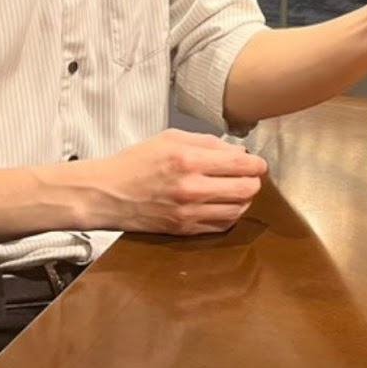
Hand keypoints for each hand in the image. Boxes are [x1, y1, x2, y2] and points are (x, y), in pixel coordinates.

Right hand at [82, 129, 267, 235]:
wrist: (108, 193)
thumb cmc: (137, 161)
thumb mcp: (170, 138)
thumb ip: (207, 142)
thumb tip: (237, 151)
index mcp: (188, 159)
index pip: (240, 164)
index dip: (257, 164)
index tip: (258, 163)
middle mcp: (191, 188)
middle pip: (245, 189)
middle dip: (254, 181)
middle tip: (251, 176)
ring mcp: (189, 212)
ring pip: (237, 210)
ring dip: (244, 200)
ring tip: (238, 190)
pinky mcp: (185, 229)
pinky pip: (221, 226)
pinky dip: (230, 215)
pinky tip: (224, 205)